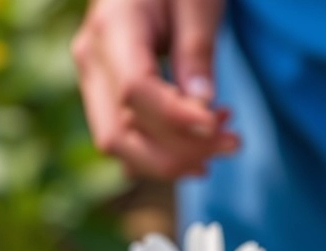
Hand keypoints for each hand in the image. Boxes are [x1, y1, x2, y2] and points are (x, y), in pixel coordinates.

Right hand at [71, 0, 238, 179]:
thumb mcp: (198, 3)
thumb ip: (197, 50)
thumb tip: (201, 103)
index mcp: (113, 26)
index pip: (135, 89)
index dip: (178, 117)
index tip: (221, 122)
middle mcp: (92, 57)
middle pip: (120, 132)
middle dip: (180, 152)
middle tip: (233, 141)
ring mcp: (92, 78)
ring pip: (118, 146)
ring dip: (173, 161)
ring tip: (223, 144)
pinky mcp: (104, 93)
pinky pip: (124, 141)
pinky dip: (161, 156)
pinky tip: (199, 152)